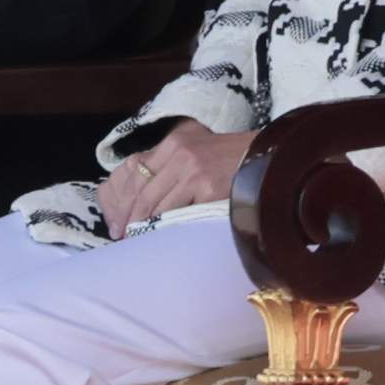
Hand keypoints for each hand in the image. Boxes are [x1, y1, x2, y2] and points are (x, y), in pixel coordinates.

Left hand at [96, 120, 254, 239]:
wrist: (266, 159)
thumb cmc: (229, 159)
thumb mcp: (195, 152)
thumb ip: (169, 167)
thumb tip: (139, 200)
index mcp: (173, 144)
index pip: (135, 175)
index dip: (123, 203)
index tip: (118, 223)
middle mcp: (180, 154)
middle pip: (143, 193)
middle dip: (130, 219)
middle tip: (123, 238)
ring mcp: (194, 171)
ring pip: (157, 206)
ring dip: (146, 227)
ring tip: (140, 241)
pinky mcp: (208, 188)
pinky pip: (180, 214)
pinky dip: (170, 227)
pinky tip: (166, 238)